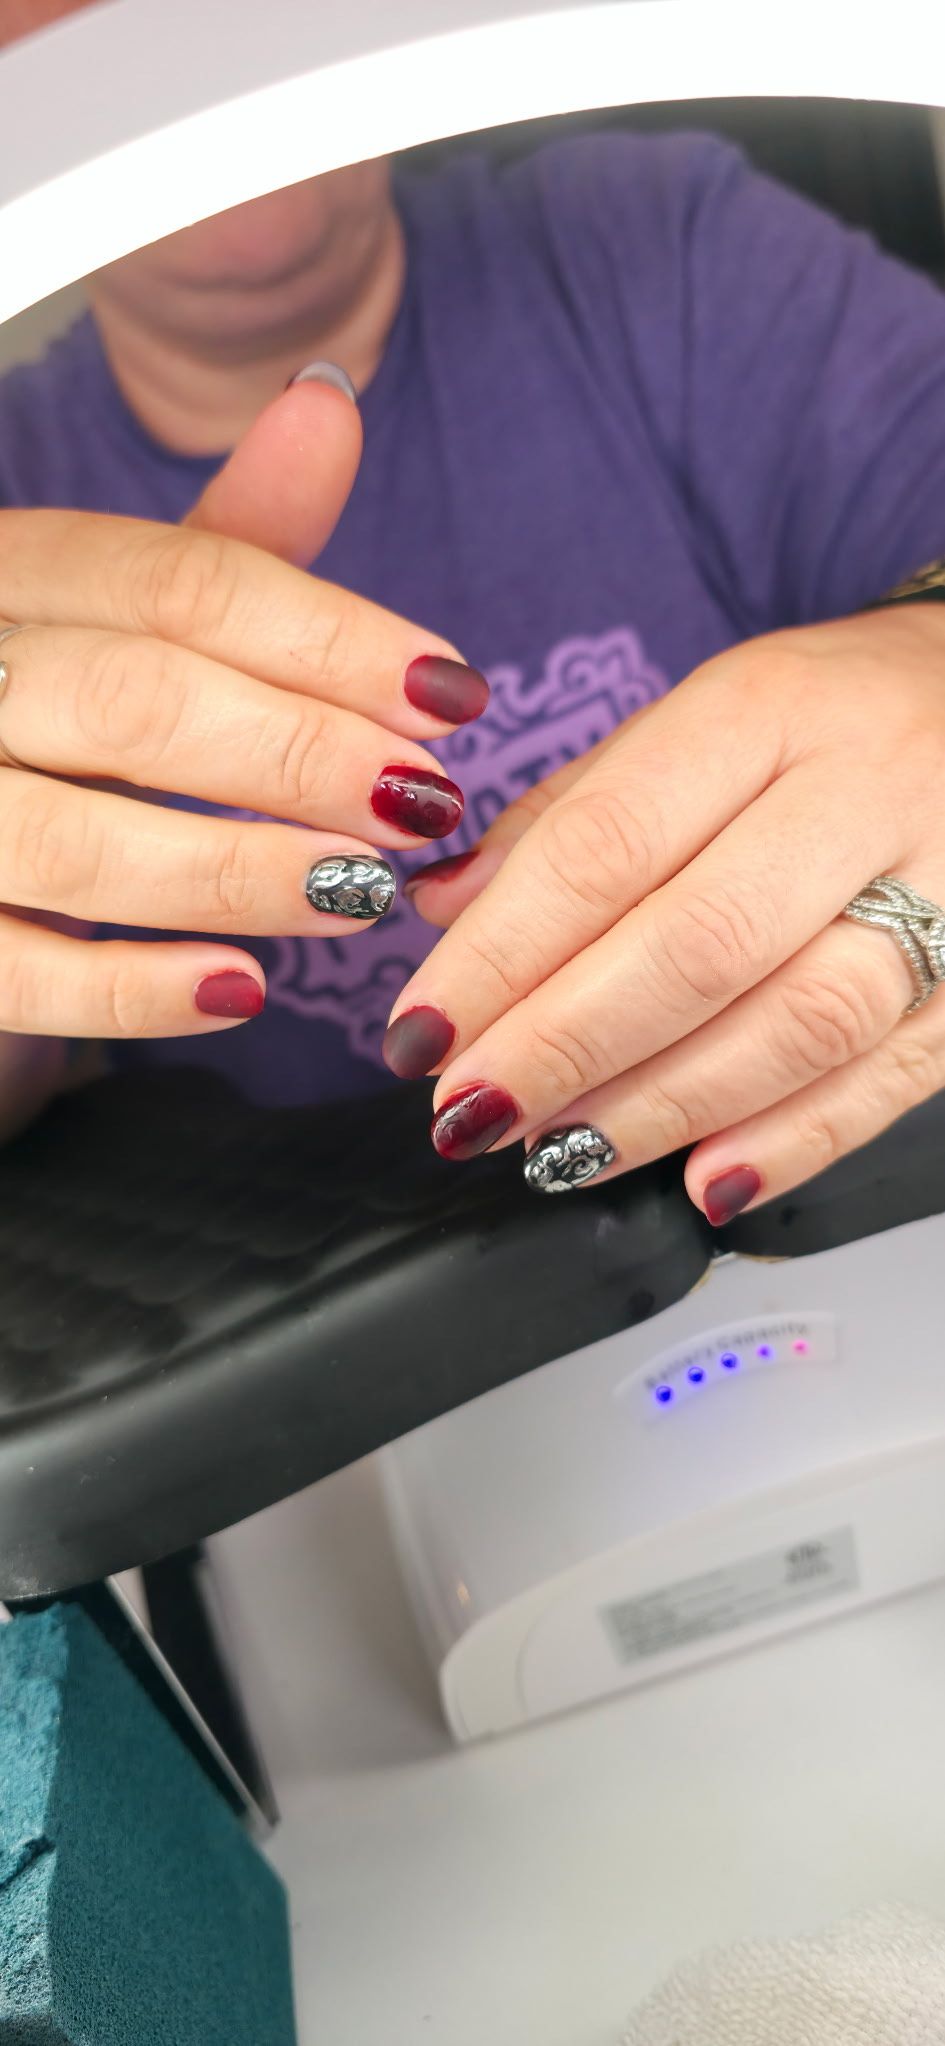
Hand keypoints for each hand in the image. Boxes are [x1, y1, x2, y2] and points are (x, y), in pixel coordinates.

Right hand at [0, 372, 486, 1041]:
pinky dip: (132, 991)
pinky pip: (15, 973)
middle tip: (423, 805)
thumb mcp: (120, 614)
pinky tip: (242, 990)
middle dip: (299, 756)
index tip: (451, 695)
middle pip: (132, 701)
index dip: (329, 640)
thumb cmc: (46, 716)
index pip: (176, 583)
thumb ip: (227, 538)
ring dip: (237, 873)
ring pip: (72, 843)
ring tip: (364, 895)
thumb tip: (329, 402)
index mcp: (10, 573)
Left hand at [385, 608, 944, 1219]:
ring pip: (801, 1022)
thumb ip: (572, 813)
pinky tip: (707, 1180)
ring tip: (559, 1152)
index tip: (422, 1031)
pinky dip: (794, 1141)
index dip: (500, 953)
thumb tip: (443, 910)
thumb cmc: (831, 721)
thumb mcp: (698, 719)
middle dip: (564, 1045)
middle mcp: (864, 791)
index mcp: (765, 708)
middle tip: (472, 1109)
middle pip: (699, 942)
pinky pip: (891, 1076)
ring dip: (661, 1107)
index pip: (607, 843)